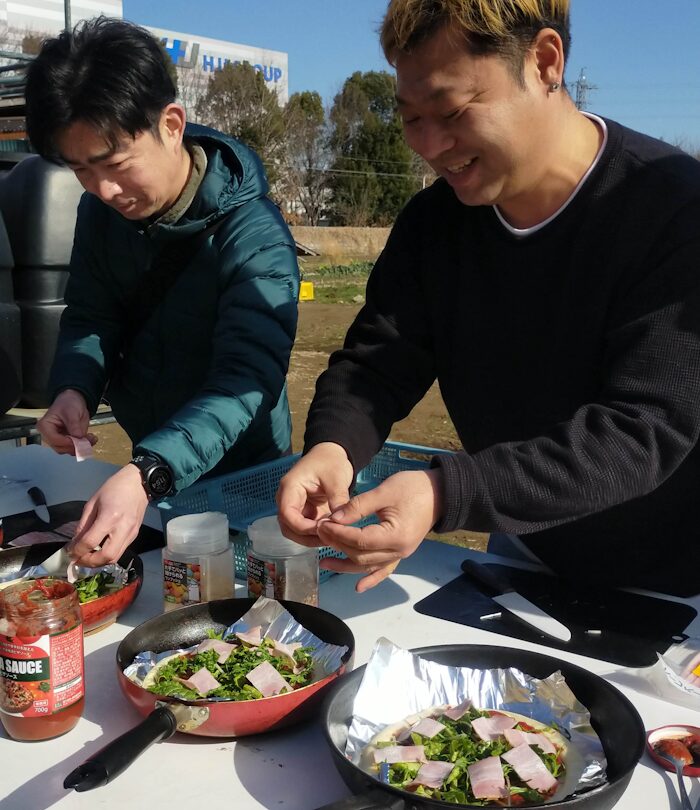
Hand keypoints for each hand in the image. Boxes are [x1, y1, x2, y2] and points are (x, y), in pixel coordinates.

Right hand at [37, 389, 97, 454]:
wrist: (73, 400)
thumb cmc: (69, 403)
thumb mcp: (72, 412)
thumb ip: (74, 425)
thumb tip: (78, 437)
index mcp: (45, 426)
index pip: (54, 440)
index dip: (68, 442)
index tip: (81, 440)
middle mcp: (48, 435)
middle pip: (60, 448)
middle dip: (76, 446)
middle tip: (89, 440)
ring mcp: (57, 439)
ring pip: (68, 450)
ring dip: (81, 447)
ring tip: (91, 438)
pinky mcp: (66, 441)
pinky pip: (73, 448)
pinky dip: (83, 446)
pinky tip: (90, 439)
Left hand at [68, 464, 147, 565]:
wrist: (139, 484)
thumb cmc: (113, 488)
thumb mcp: (93, 503)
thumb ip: (84, 524)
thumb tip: (75, 542)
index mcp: (109, 517)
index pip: (91, 542)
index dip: (77, 551)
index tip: (69, 552)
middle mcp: (122, 529)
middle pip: (106, 556)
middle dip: (89, 562)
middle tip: (78, 559)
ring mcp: (131, 534)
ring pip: (114, 558)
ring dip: (99, 561)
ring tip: (87, 557)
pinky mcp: (134, 535)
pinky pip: (120, 551)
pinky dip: (107, 555)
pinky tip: (99, 549)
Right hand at [276, 442, 353, 542]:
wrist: (331, 455)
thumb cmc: (331, 462)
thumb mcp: (337, 478)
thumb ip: (338, 499)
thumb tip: (340, 522)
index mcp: (290, 487)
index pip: (287, 514)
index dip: (303, 527)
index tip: (324, 530)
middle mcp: (287, 499)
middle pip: (288, 527)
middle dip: (307, 537)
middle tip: (330, 539)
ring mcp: (295, 507)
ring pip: (295, 532)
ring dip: (311, 538)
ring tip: (332, 538)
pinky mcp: (304, 513)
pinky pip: (305, 529)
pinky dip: (317, 534)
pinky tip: (332, 534)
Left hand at [316, 468, 443, 591]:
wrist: (440, 492)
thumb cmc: (413, 488)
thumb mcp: (384, 491)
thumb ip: (358, 506)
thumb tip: (334, 518)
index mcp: (395, 536)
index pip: (360, 540)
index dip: (338, 534)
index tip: (322, 524)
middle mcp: (398, 551)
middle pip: (361, 555)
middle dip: (338, 545)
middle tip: (320, 532)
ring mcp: (401, 555)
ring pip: (368, 566)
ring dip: (346, 566)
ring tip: (324, 562)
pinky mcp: (401, 553)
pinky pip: (384, 570)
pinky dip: (371, 579)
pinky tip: (359, 587)